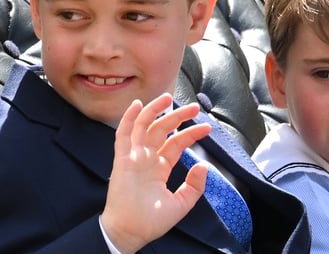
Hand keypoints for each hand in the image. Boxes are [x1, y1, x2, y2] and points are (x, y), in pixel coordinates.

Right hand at [102, 94, 210, 252]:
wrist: (130, 232)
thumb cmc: (151, 221)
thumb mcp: (182, 204)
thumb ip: (194, 186)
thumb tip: (204, 167)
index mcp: (159, 168)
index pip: (176, 144)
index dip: (191, 134)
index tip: (207, 128)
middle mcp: (146, 159)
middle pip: (162, 130)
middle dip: (178, 117)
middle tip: (194, 107)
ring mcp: (133, 157)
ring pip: (144, 127)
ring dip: (155, 110)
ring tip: (169, 97)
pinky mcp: (122, 159)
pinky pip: (123, 135)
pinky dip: (129, 119)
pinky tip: (138, 105)